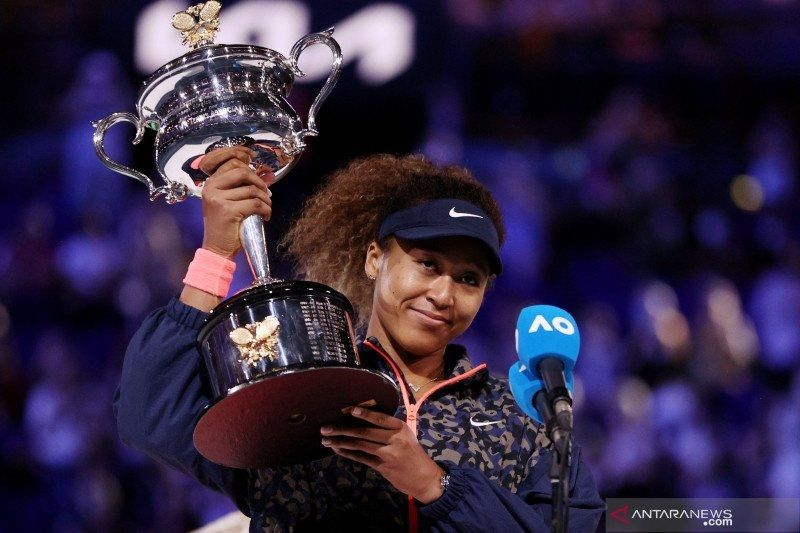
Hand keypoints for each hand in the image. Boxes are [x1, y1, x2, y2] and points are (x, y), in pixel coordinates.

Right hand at [198, 146, 276, 258]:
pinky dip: (266, 210)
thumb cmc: (226, 226)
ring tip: (266, 208)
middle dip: (259, 183)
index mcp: (211, 183)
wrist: (217, 249)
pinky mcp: (228, 211)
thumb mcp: (232, 202)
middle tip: (266, 194)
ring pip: (252, 190)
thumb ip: (245, 187)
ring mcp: (218, 199)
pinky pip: (255, 204)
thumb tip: (269, 175)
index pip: (231, 162)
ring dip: (266, 200)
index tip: (260, 175)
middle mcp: (211, 188)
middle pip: (242, 172)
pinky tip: (265, 216)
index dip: (249, 165)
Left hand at [320, 407, 444, 503]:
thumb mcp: (406, 436)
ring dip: (341, 442)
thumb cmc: (414, 454)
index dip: (364, 414)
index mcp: (401, 428)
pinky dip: (348, 453)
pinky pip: (362, 458)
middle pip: (365, 432)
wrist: (425, 478)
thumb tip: (364, 420)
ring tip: (326, 439)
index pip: (380, 418)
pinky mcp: (382, 467)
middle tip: (325, 428)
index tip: (349, 409)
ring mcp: (388, 454)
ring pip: (360, 445)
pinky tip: (337, 449)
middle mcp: (395, 439)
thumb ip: (389, 429)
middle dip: (342, 429)